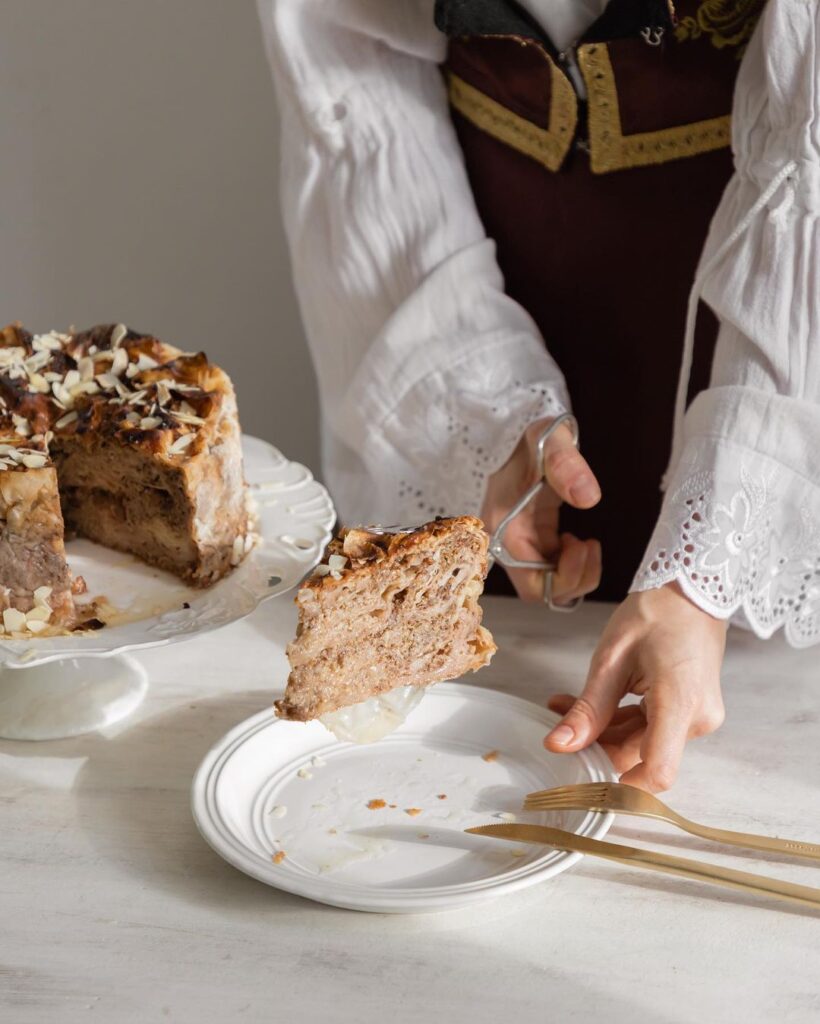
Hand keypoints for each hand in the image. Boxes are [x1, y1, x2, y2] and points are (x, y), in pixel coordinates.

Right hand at [481, 417, 601, 603]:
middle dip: (575, 578)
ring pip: (550, 585)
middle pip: (542, 591)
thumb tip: (588, 497)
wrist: (519, 432)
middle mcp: (508, 544)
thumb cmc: (531, 436)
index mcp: (505, 529)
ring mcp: (520, 544)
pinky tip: (579, 540)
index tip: (583, 544)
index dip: (564, 578)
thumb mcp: (548, 439)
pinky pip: (553, 570)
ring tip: (587, 542)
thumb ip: (565, 464)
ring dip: (577, 573)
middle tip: (590, 545)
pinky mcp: (532, 541)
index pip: (532, 585)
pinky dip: (573, 564)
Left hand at [545, 582, 727, 790]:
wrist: (691, 590)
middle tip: (559, 718)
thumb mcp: (611, 660)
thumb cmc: (655, 613)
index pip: (656, 772)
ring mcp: (698, 716)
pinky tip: (592, 702)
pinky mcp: (692, 711)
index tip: (582, 775)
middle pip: (639, 755)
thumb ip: (588, 708)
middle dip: (596, 743)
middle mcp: (697, 718)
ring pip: (642, 743)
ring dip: (604, 729)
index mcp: (680, 702)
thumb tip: (559, 745)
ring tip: (566, 703)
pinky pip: (652, 728)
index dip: (619, 785)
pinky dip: (622, 720)